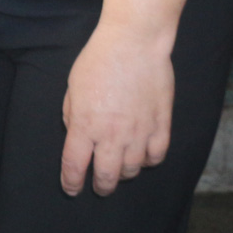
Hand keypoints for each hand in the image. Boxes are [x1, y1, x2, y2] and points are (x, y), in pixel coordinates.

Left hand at [60, 23, 174, 196]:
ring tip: (120, 166)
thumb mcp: (72, 88)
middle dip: (101, 186)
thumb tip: (77, 135)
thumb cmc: (98, 61)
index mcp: (84, 125)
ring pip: (132, 169)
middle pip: (106, 176)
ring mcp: (139, 132)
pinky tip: (142, 155)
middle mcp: (112, 135)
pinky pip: (156, 156)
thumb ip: (72, 116)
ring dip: (124, 172)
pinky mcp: (161, 125)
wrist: (133, 43)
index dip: (71, 183)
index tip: (71, 189)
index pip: (75, 166)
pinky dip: (148, 160)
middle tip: (99, 187)